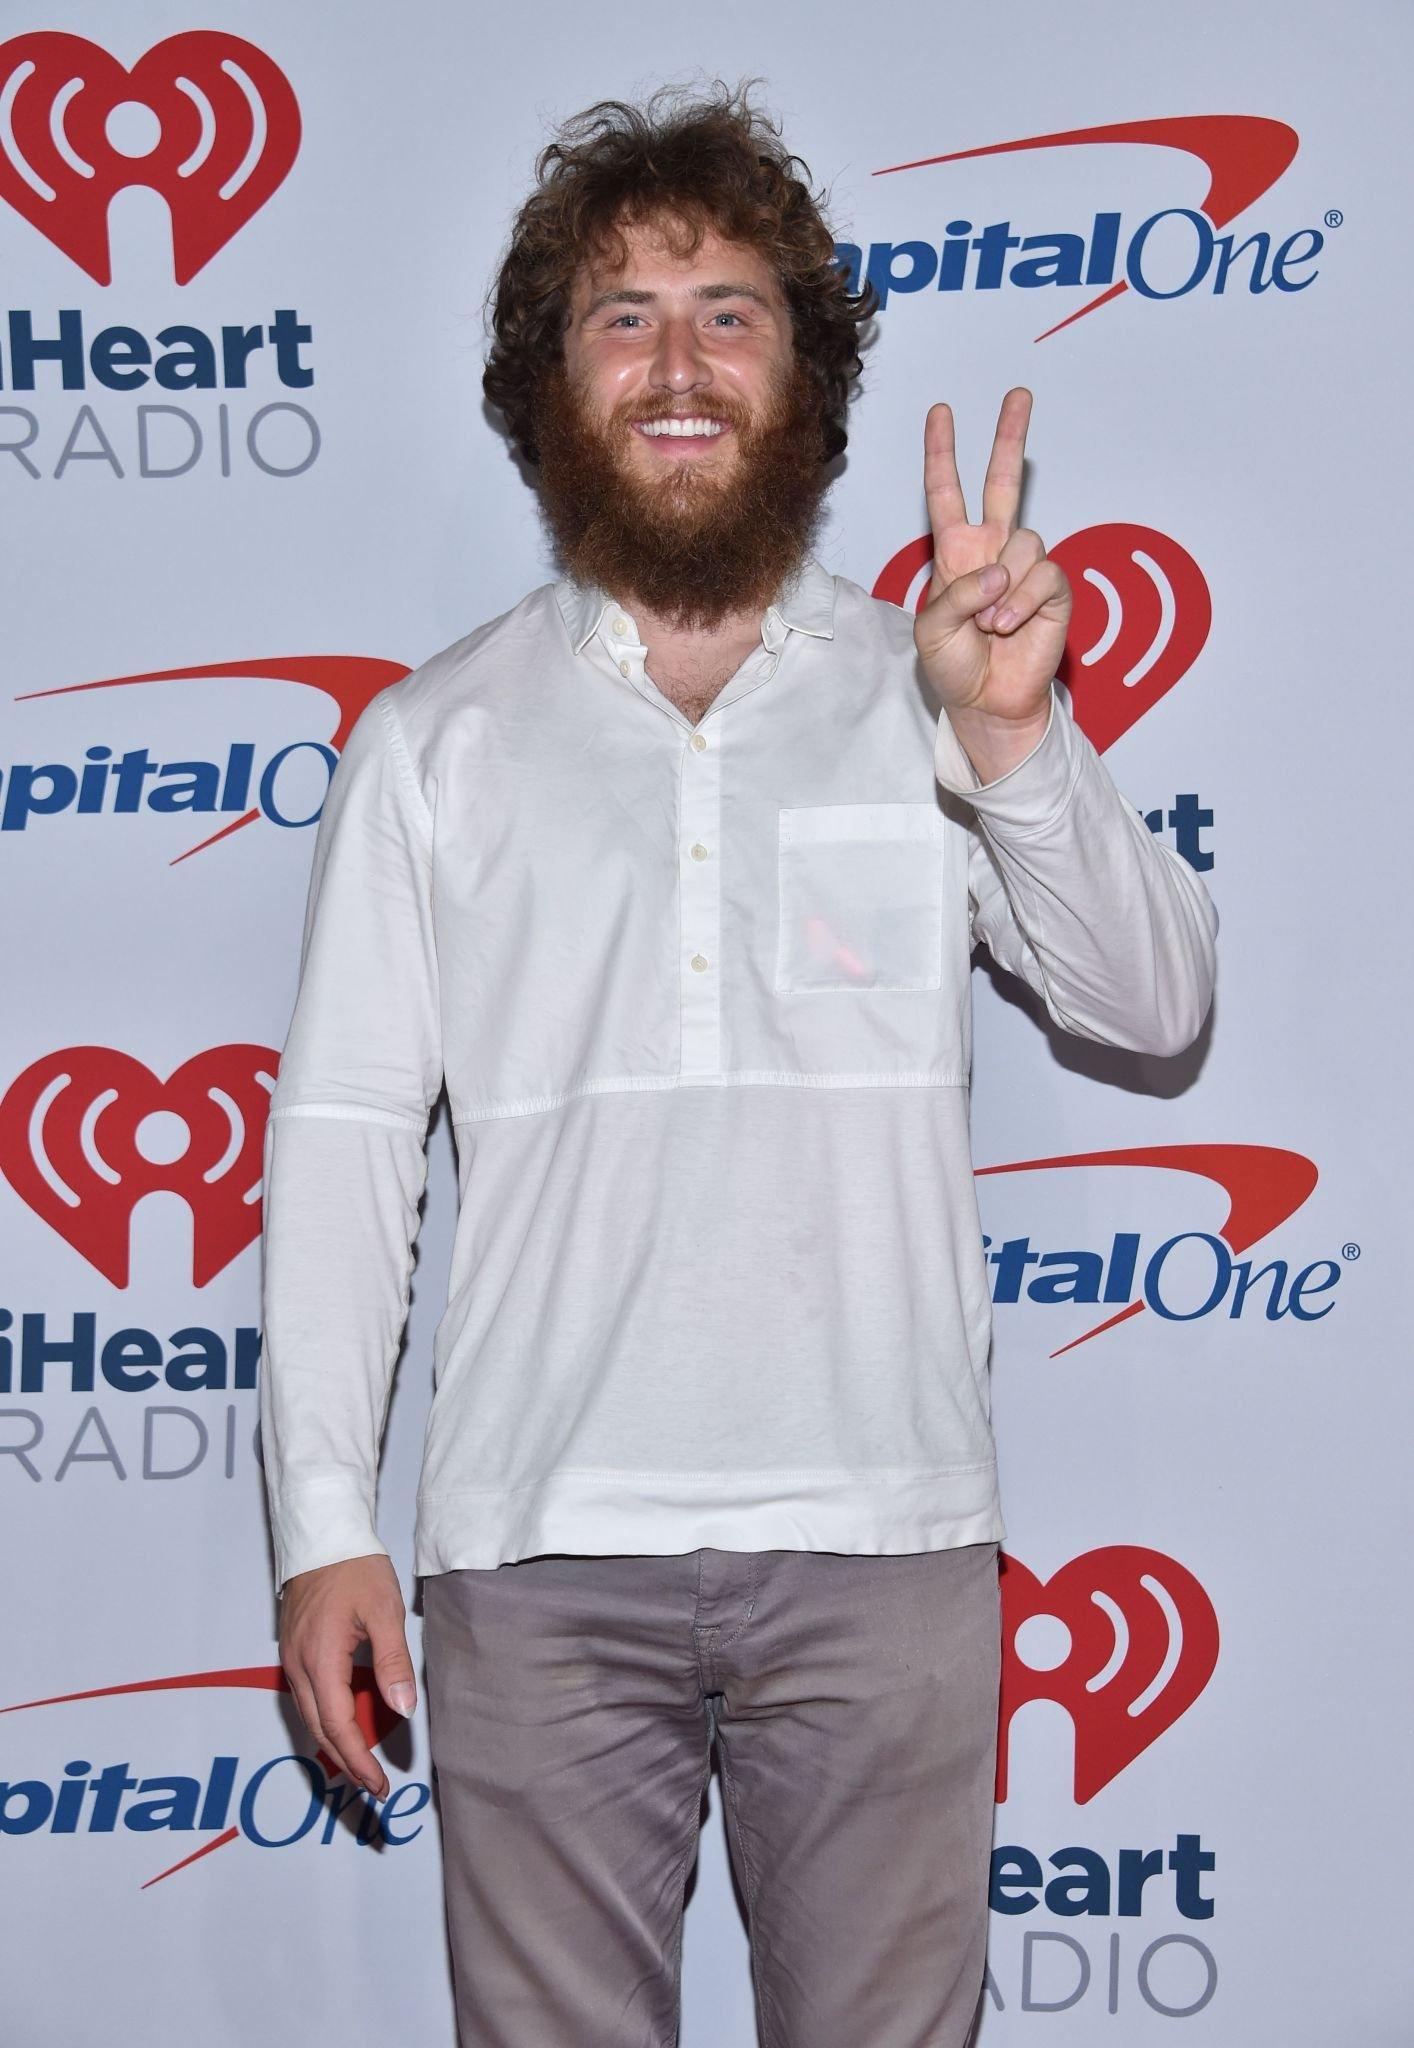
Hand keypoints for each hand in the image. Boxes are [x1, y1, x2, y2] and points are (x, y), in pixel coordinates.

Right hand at [278, 1553, 415, 1799]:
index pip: (339, 1726)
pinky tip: (343, 1723)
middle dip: (346, 1761)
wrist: (322, 1536)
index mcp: (319, 1660)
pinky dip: (325, 1719)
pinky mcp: (293, 1649)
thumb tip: (403, 1709)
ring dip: (334, 1742)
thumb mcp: (384, 1612)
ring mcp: (291, 1658)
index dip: (359, 1760)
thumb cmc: (355, 1569)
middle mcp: (298, 1665)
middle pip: (319, 1729)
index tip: (379, 1784)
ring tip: (361, 1763)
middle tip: (374, 1785)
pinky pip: (306, 1697)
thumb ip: (393, 1663)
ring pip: (310, 1715)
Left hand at [914, 388, 1071, 778]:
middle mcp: (992, 550)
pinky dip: (1022, 602)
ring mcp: (1024, 568)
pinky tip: (1009, 626)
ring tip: (989, 623)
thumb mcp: (931, 630)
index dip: (942, 453)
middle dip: (1010, 437)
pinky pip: (1043, 575)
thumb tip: (998, 572)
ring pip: (1023, 542)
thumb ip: (954, 594)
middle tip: (1018, 395)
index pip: (947, 493)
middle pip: (1003, 481)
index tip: (941, 413)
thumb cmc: (954, 664)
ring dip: (1002, 588)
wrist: (986, 702)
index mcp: (956, 551)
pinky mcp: (1053, 590)